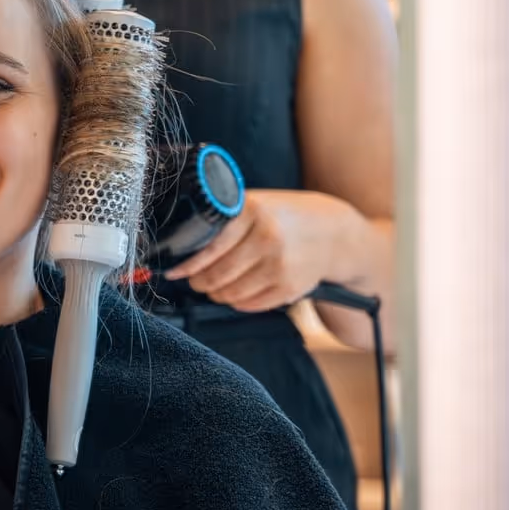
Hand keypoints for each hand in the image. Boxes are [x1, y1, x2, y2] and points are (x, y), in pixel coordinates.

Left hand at [162, 189, 358, 314]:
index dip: (187, 265)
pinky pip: (249, 304)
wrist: (334, 232)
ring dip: (216, 294)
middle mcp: (267, 238)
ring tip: (214, 287)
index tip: (174, 271)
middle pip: (216, 275)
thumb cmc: (286, 216)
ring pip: (230, 293)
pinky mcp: (290, 288)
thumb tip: (184, 241)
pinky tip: (237, 292)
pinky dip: (236, 302)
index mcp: (252, 212)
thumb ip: (226, 218)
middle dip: (198, 282)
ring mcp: (280, 265)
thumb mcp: (256, 204)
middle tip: (194, 280)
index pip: (208, 247)